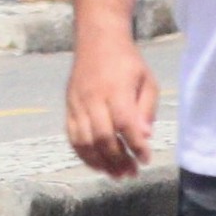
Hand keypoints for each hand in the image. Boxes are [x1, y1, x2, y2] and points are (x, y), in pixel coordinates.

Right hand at [66, 33, 156, 178]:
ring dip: (101, 162)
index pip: (125, 124)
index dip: (135, 145)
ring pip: (85, 141)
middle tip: (132, 173)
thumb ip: (146, 109)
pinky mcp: (69, 107)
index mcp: (116, 90)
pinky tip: (98, 165)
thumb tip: (145, 137)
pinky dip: (84, 154)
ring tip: (116, 175)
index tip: (146, 159)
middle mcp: (93, 98)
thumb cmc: (127, 62)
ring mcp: (77, 103)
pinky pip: (72, 137)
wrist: (97, 40)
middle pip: (103, 137)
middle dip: (118, 160)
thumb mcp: (147, 80)